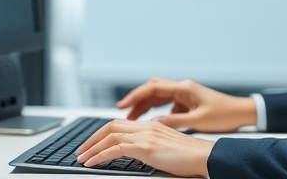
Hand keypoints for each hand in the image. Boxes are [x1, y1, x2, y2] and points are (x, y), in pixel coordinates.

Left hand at [76, 119, 213, 177]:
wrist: (205, 156)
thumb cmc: (191, 157)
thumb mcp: (167, 149)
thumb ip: (153, 147)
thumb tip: (140, 153)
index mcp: (151, 126)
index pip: (120, 124)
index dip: (103, 133)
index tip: (93, 144)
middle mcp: (146, 127)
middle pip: (110, 126)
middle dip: (92, 138)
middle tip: (81, 151)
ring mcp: (145, 135)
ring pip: (109, 136)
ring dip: (91, 147)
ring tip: (81, 158)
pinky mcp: (145, 147)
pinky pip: (115, 149)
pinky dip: (100, 155)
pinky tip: (92, 162)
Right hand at [118, 78, 256, 132]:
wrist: (242, 112)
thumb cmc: (225, 115)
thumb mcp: (199, 120)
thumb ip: (175, 121)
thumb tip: (155, 122)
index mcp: (184, 88)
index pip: (153, 88)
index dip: (135, 96)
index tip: (122, 105)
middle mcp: (183, 88)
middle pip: (153, 90)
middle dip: (137, 100)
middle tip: (122, 111)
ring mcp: (185, 94)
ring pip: (159, 97)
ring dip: (146, 106)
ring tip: (133, 119)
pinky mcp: (188, 102)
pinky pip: (168, 104)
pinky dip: (158, 112)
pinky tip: (156, 123)